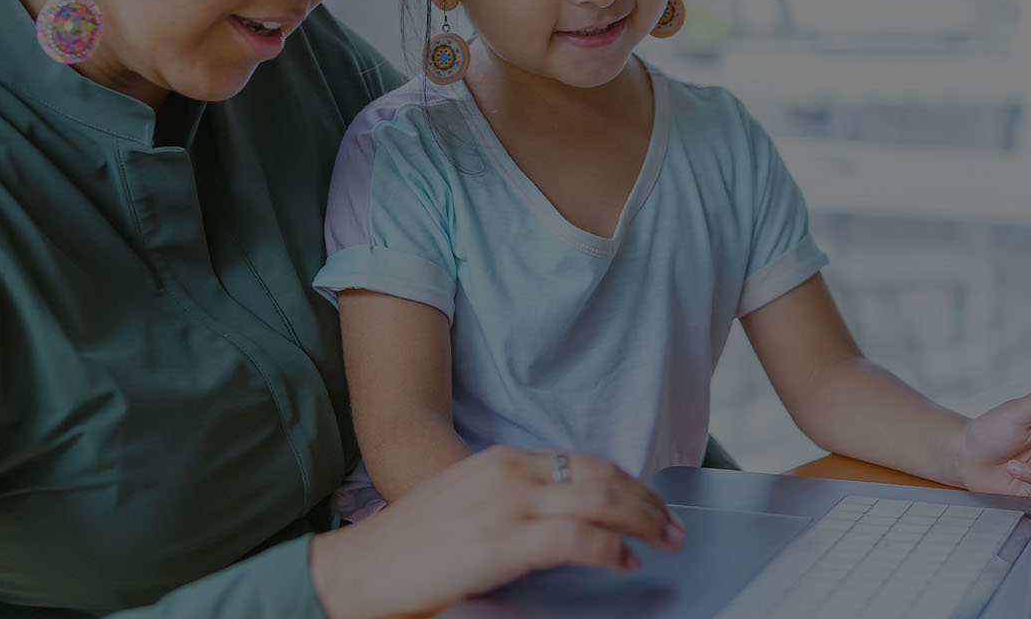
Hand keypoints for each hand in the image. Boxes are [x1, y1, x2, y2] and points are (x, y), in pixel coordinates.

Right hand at [309, 446, 687, 618]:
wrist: (358, 570)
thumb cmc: (407, 549)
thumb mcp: (465, 504)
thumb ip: (509, 501)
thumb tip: (558, 520)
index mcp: (499, 459)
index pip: (581, 460)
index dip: (625, 482)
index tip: (648, 503)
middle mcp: (508, 471)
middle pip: (600, 474)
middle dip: (646, 499)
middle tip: (672, 525)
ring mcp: (506, 504)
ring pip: (598, 498)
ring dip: (643, 520)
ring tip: (664, 541)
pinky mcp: (503, 541)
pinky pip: (575, 537)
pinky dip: (610, 547)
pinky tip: (625, 561)